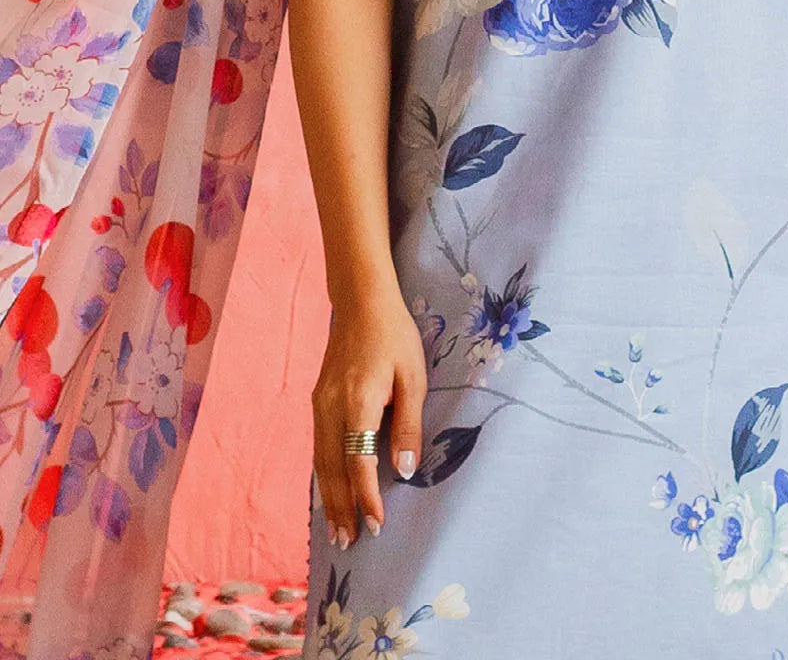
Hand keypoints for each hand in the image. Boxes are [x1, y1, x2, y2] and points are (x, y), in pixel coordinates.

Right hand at [312, 290, 427, 546]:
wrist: (361, 301)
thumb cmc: (394, 336)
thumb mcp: (413, 377)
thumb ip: (409, 424)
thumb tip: (405, 470)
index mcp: (358, 401)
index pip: (359, 461)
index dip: (367, 497)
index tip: (376, 524)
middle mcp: (331, 407)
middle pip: (332, 469)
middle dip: (340, 509)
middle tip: (350, 543)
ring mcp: (319, 403)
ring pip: (320, 461)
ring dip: (328, 497)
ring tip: (337, 529)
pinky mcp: (317, 400)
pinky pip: (318, 446)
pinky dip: (324, 474)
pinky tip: (330, 491)